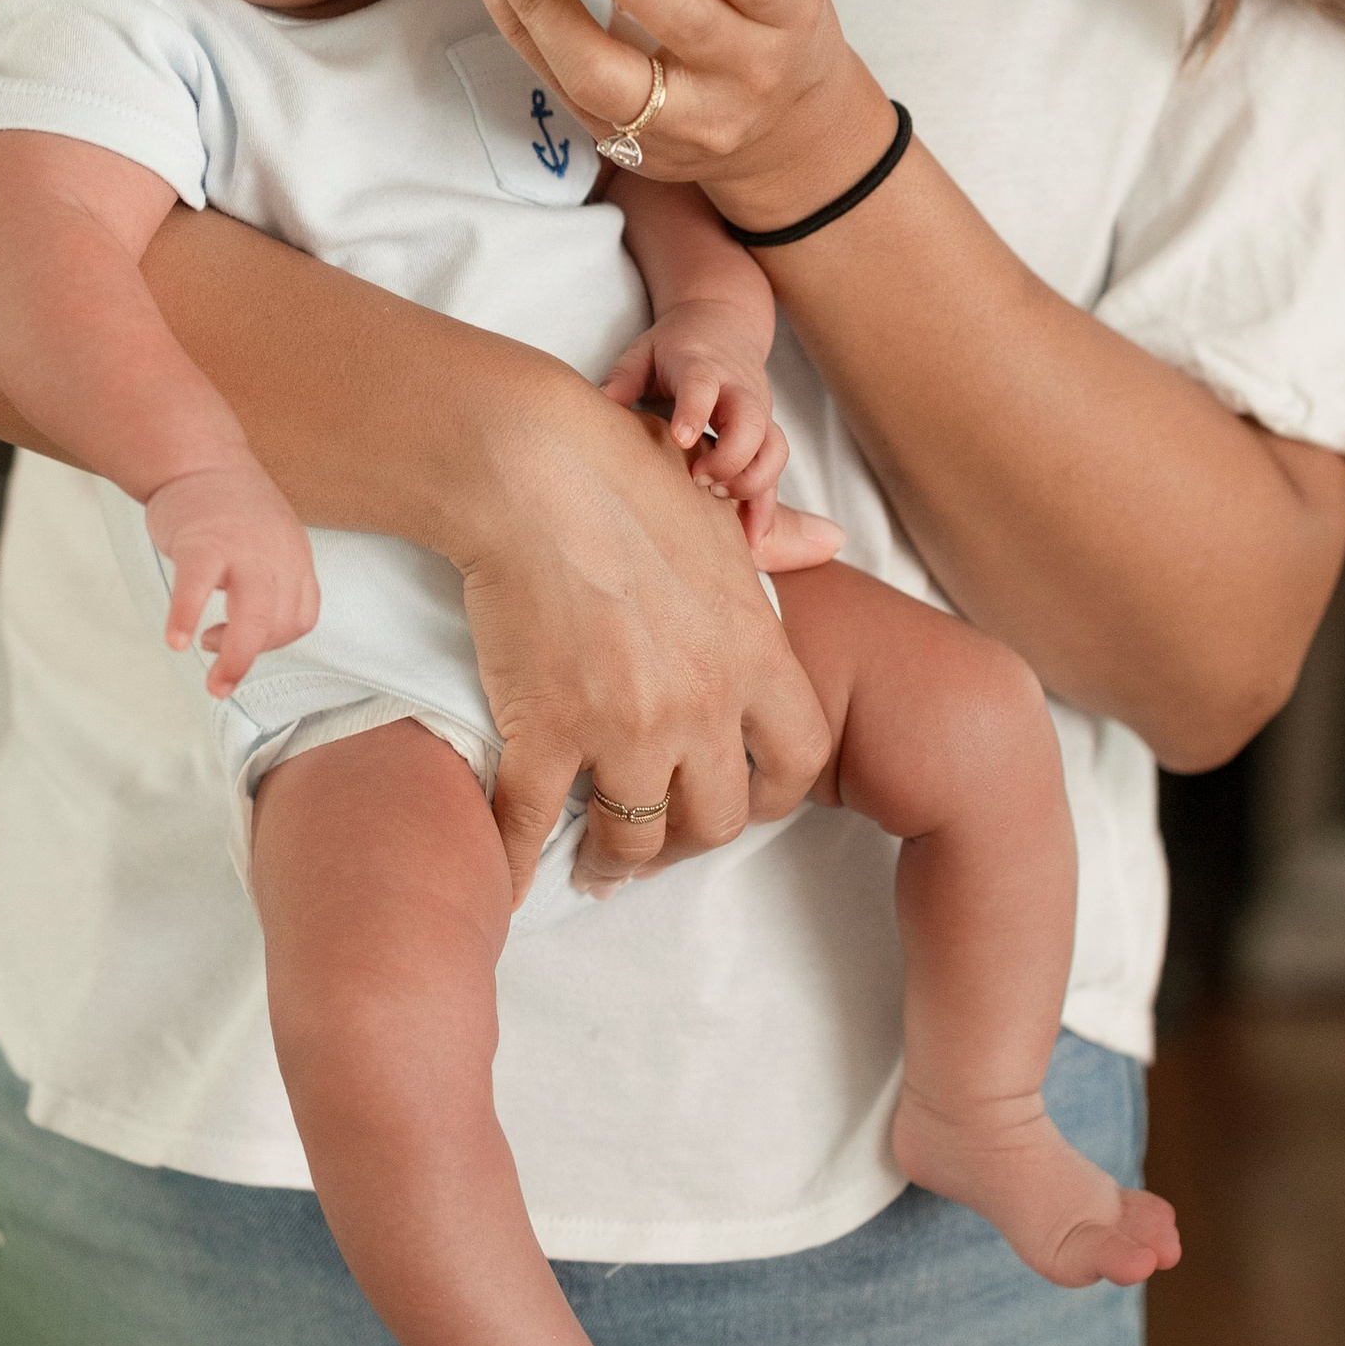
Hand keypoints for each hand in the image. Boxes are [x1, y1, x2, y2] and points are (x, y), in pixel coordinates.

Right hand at [145, 465, 319, 702]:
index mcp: (294, 555)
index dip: (274, 641)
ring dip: (234, 656)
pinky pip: (197, 588)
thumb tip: (244, 637)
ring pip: (254, 614)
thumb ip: (268, 582)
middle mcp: (277, 553)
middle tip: (222, 684)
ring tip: (212, 679)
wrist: (196, 457)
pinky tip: (176, 640)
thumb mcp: (266, 541)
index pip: (301, 616)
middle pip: (282, 622)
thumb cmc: (226, 507)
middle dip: (252, 660)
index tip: (241, 642)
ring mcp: (242, 546)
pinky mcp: (203, 541)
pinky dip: (187, 618)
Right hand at [454, 389, 832, 900]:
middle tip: (660, 838)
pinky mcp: (544, 730)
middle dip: (689, 837)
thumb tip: (832, 537)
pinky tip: (511, 875)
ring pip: (634, 837)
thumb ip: (778, 545)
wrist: (534, 470)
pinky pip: (531, 822)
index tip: (741, 797)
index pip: (800, 760)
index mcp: (752, 654)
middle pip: (718, 818)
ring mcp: (623, 726)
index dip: (775, 793)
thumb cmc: (626, 475)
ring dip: (615, 858)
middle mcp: (701, 705)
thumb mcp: (719, 514)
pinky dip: (517, 858)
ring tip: (596, 864)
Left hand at [471, 0, 892, 236]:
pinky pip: (563, 88)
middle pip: (679, 21)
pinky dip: (521, 29)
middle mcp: (747, 74)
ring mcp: (687, 122)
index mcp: (791, 13)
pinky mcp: (632, 148)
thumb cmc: (769, 16)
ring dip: (543, 5)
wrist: (786, 130)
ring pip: (605, 74)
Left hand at [600, 295, 776, 492]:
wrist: (727, 325)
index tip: (681, 439)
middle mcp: (738, 390)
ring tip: (715, 501)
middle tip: (697, 479)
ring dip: (751, 484)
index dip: (695, 412)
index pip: (703, 386)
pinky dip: (766, 508)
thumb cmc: (676, 345)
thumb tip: (598, 407)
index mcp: (701, 366)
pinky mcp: (767, 435)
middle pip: (752, 424)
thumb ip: (623, 378)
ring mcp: (759, 413)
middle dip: (729, 458)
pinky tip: (751, 540)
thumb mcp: (643, 351)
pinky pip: (776, 473)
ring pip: (774, 450)